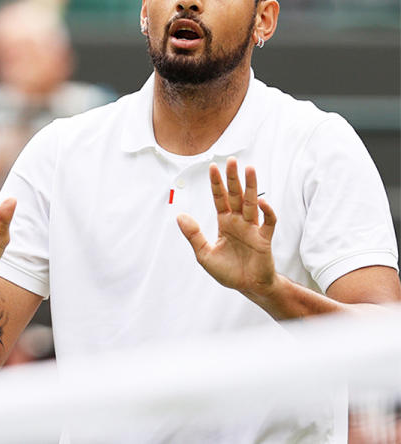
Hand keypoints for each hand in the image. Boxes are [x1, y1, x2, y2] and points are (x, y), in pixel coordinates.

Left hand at [177, 157, 276, 296]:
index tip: (213, 166)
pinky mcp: (264, 239)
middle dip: (233, 178)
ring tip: (250, 169)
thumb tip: (180, 216)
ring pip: (252, 203)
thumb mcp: (204, 254)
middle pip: (236, 195)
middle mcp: (239, 222)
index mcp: (225, 223)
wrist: (247, 287)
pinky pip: (268, 222)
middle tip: (232, 161)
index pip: (220, 199)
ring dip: (251, 187)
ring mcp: (252, 229)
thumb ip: (193, 235)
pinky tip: (262, 202)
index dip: (216, 184)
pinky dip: (267, 211)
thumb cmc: (228, 271)